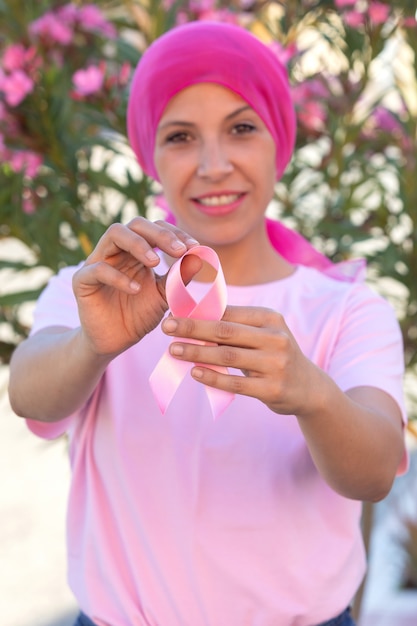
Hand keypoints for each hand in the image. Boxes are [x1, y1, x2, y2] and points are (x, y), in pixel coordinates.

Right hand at [72, 217, 200, 356]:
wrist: (114, 341)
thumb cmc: (138, 315)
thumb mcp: (164, 295)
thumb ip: (177, 277)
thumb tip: (198, 258)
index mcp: (137, 251)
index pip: (155, 228)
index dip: (175, 234)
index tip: (194, 248)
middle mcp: (117, 251)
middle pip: (136, 224)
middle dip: (160, 234)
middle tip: (179, 250)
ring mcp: (98, 262)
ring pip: (114, 234)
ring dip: (138, 244)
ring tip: (155, 262)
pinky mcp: (82, 281)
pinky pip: (98, 269)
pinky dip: (118, 277)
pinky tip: (135, 289)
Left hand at [161, 305, 317, 415]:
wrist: (307, 388)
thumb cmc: (273, 356)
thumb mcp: (262, 335)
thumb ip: (234, 327)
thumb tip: (191, 318)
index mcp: (271, 318)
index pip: (229, 312)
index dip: (199, 313)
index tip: (174, 313)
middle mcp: (276, 338)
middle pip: (225, 331)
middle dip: (193, 328)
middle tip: (166, 327)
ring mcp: (276, 364)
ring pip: (228, 356)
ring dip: (197, 353)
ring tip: (174, 350)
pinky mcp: (272, 389)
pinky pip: (236, 383)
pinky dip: (213, 377)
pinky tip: (195, 372)